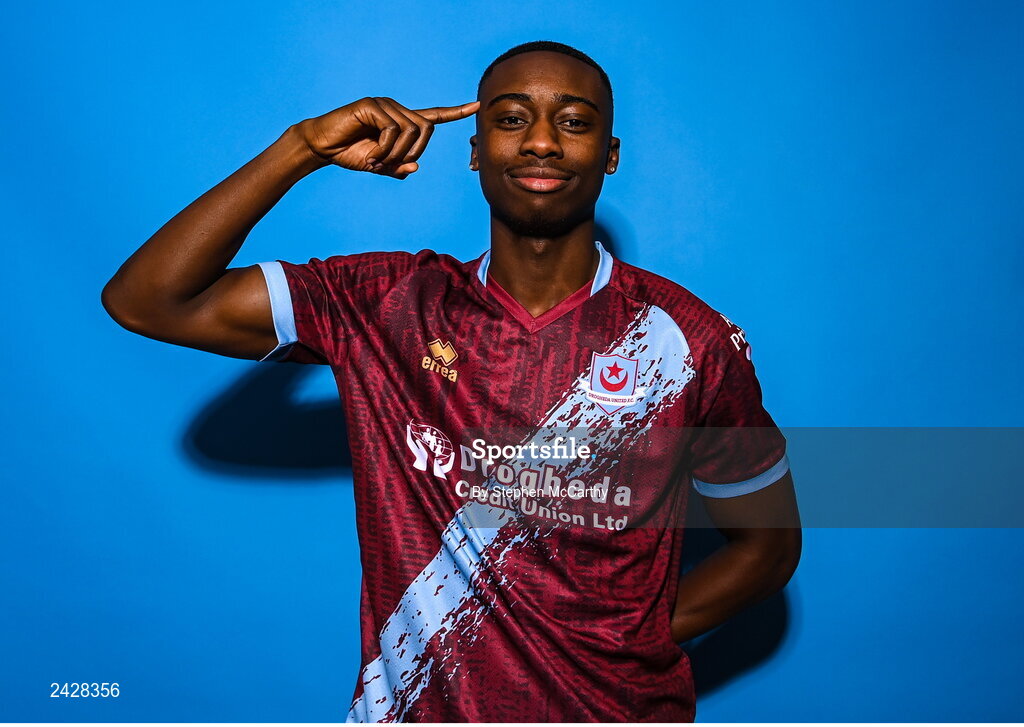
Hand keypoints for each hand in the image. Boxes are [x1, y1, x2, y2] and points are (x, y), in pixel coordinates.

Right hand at [297, 97, 478, 178]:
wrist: (322, 147)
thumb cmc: (350, 154)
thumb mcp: (379, 166)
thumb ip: (398, 167)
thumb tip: (416, 167)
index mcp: (401, 121)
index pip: (433, 115)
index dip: (454, 112)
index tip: (475, 105)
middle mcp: (396, 109)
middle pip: (427, 128)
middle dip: (414, 152)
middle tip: (390, 165)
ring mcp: (384, 104)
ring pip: (411, 130)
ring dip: (397, 154)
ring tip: (377, 161)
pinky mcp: (371, 105)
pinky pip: (392, 129)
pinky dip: (385, 149)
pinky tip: (371, 156)